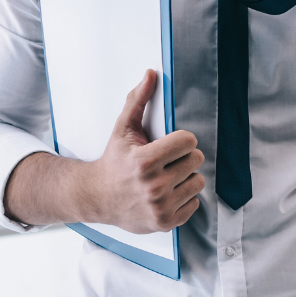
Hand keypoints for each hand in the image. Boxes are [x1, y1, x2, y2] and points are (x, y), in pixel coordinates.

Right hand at [80, 70, 204, 230]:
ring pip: (198, 181)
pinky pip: (195, 204)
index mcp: (145, 161)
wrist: (97, 197)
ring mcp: (160, 206)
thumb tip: (151, 74)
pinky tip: (167, 194)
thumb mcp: (122, 129)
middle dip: (184, 157)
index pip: (189, 141)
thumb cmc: (114, 161)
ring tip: (167, 177)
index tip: (171, 143)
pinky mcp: (166, 222)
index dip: (182, 140)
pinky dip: (184, 198)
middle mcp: (153, 186)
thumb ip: (138, 100)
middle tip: (167, 161)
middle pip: (196, 160)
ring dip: (186, 177)